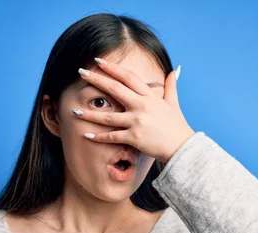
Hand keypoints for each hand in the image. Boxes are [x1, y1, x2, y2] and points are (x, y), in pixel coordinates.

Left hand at [73, 57, 195, 162]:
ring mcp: (137, 122)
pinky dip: (98, 136)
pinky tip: (85, 134)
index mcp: (149, 96)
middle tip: (81, 72)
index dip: (112, 68)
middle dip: (96, 80)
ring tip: (74, 110)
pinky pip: (112, 137)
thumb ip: (171, 86)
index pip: (128, 77)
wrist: (182, 147)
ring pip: (108, 116)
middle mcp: (141, 106)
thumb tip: (174, 71)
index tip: (98, 61)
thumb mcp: (173, 103)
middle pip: (115, 89)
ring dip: (90, 113)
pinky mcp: (134, 137)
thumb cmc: (177, 126)